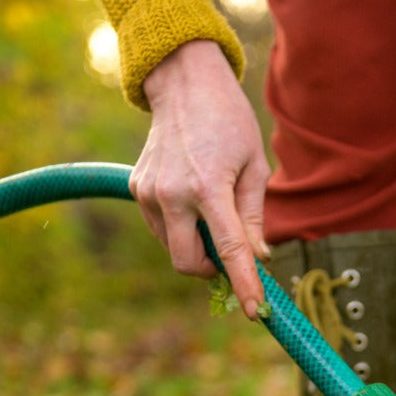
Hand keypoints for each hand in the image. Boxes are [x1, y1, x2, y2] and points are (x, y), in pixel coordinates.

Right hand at [131, 40, 270, 318]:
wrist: (183, 83)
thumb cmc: (228, 121)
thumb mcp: (254, 165)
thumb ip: (253, 216)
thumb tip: (258, 258)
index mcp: (209, 187)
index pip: (229, 250)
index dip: (243, 284)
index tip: (255, 312)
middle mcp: (173, 194)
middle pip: (188, 264)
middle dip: (210, 270)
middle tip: (230, 253)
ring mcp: (149, 192)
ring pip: (173, 248)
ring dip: (195, 244)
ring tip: (211, 208)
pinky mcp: (136, 188)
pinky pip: (161, 227)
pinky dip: (180, 226)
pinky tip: (190, 196)